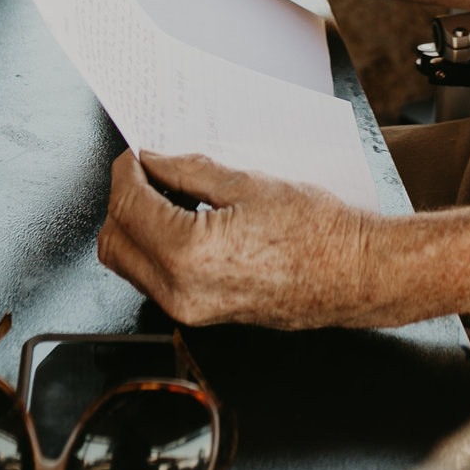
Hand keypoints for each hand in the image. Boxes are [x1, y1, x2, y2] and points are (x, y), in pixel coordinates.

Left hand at [96, 150, 373, 327]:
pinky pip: (155, 280)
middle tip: (146, 171)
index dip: (126, 172)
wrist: (354, 274)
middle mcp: (180, 291)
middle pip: (115, 243)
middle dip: (123, 201)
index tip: (137, 154)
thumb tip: (154, 161)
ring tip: (166, 193)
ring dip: (136, 225)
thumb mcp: (247, 183)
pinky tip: (180, 220)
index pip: (128, 206)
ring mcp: (189, 310)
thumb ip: (188, 170)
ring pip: (130, 265)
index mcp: (188, 253)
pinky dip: (154, 247)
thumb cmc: (317, 233)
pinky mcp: (201, 315)